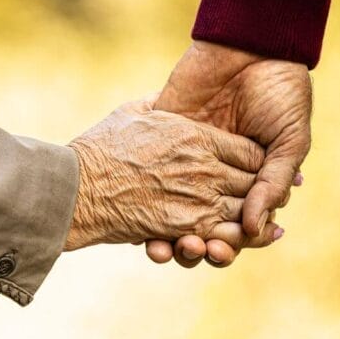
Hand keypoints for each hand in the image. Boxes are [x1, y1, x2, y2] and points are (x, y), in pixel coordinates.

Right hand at [64, 97, 279, 250]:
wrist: (77, 188)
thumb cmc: (99, 149)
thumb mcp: (132, 112)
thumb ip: (158, 103)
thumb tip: (165, 95)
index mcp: (197, 137)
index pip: (250, 151)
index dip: (258, 162)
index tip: (254, 168)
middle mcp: (205, 168)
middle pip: (255, 182)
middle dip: (261, 192)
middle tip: (262, 200)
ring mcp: (198, 200)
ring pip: (245, 212)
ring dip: (250, 220)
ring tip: (251, 226)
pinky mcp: (184, 228)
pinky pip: (220, 237)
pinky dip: (230, 242)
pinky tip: (233, 243)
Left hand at [148, 41, 311, 266]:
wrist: (251, 45)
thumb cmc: (280, 92)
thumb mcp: (288, 139)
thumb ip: (272, 183)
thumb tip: (254, 227)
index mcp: (247, 182)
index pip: (235, 227)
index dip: (229, 244)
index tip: (221, 250)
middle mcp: (214, 178)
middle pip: (201, 227)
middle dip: (198, 245)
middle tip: (195, 249)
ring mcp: (185, 164)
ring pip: (171, 215)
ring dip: (169, 237)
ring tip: (167, 247)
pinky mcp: (162, 144)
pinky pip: (148, 185)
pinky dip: (142, 210)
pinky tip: (141, 227)